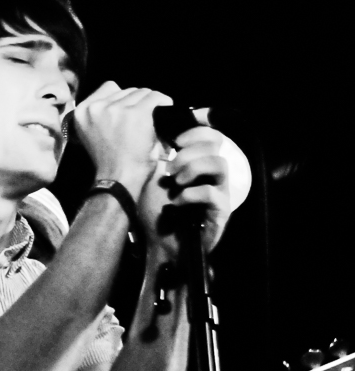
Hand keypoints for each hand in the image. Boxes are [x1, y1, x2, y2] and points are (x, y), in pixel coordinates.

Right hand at [72, 81, 172, 196]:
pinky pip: (157, 98)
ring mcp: (116, 108)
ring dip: (151, 105)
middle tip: (145, 121)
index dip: (122, 98)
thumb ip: (102, 115)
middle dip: (138, 103)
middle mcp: (96, 106)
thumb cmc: (109, 163)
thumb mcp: (94, 134)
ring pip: (143, 93)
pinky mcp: (137, 113)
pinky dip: (164, 105)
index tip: (130, 110)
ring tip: (154, 122)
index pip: (108, 87)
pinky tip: (165, 114)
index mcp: (82, 111)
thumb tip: (127, 100)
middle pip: (127, 90)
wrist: (118, 180)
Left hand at [137, 125, 230, 256]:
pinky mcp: (220, 212)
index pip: (210, 135)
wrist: (156, 242)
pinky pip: (212, 193)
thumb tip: (155, 130)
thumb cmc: (154, 209)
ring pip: (220, 164)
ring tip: (175, 182)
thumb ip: (159, 155)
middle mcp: (212, 175)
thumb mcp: (151, 176)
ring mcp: (219, 192)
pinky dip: (190, 194)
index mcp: (198, 162)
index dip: (198, 128)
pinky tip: (176, 202)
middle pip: (215, 144)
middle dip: (188, 150)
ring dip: (192, 168)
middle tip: (170, 168)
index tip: (178, 137)